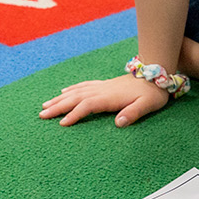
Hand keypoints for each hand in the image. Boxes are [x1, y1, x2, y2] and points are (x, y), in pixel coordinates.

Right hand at [39, 76, 169, 127]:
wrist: (156, 74)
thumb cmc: (153, 93)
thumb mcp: (147, 105)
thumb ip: (133, 113)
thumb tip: (119, 123)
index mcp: (110, 97)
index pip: (87, 106)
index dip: (74, 114)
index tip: (62, 124)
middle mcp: (102, 90)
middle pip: (76, 98)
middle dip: (58, 107)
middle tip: (41, 115)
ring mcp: (102, 86)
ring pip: (76, 92)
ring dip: (60, 99)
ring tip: (45, 106)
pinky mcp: (104, 84)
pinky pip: (84, 85)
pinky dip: (72, 89)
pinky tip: (64, 92)